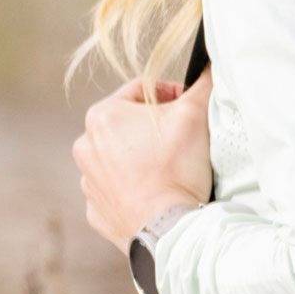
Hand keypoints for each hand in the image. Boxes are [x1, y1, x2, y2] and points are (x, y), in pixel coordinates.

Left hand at [73, 72, 212, 253]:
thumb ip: (202, 84)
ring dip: (142, 158)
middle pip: (128, 124)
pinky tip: (156, 193)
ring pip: (120, 157)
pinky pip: (117, 190)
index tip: (188, 109)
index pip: (140, 90)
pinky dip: (134, 188)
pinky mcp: (96, 210)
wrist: (168, 229)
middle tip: (182, 140)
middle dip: (154, 128)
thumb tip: (209, 64)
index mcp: (102, 116)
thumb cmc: (177, 168)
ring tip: (170, 169)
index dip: (170, 95)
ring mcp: (88, 181)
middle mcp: (85, 146)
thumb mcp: (195, 115)